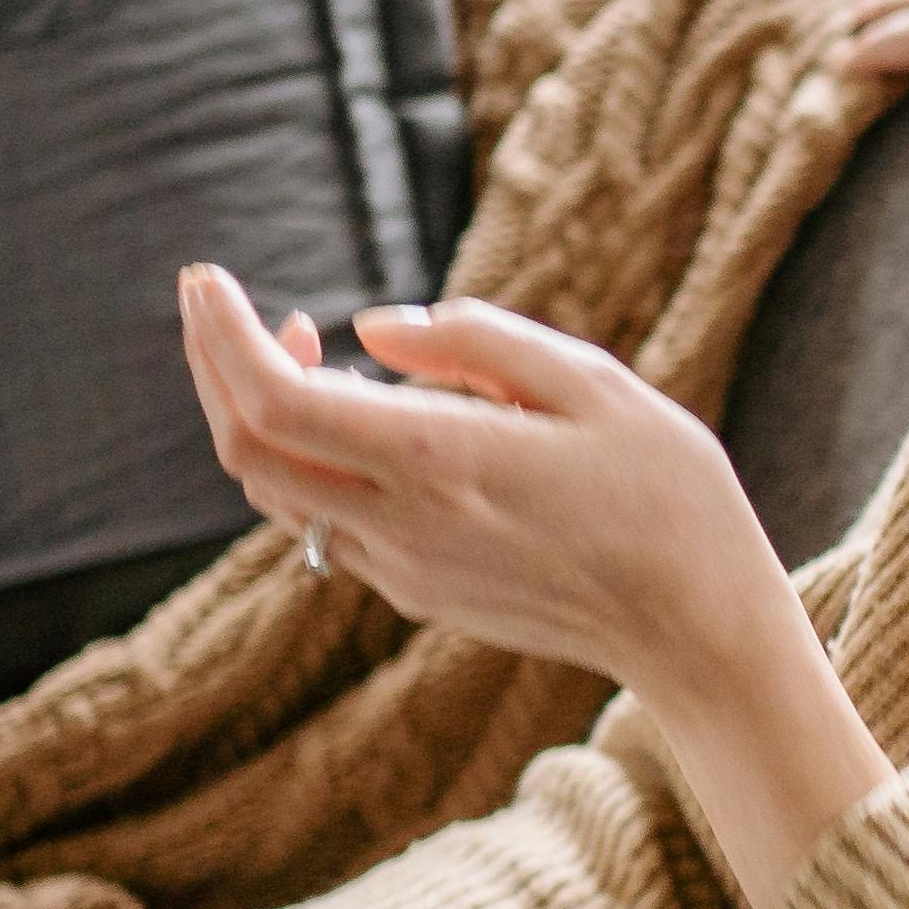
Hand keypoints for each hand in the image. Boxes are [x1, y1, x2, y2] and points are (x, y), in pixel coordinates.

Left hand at [176, 264, 890, 908]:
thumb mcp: (593, 383)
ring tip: (300, 348)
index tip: (207, 278)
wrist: (700, 630)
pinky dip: (311, 461)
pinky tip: (360, 420)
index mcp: (440, 460)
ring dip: (259, 417)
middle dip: (214, 366)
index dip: (221, 335)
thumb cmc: (669, 495)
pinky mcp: (419, 595)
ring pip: (275, 493)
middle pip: (246, 449)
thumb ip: (474, 342)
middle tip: (225, 300)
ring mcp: (403, 570)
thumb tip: (368, 328)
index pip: (275, 400)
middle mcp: (402, 525)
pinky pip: (329, 523)